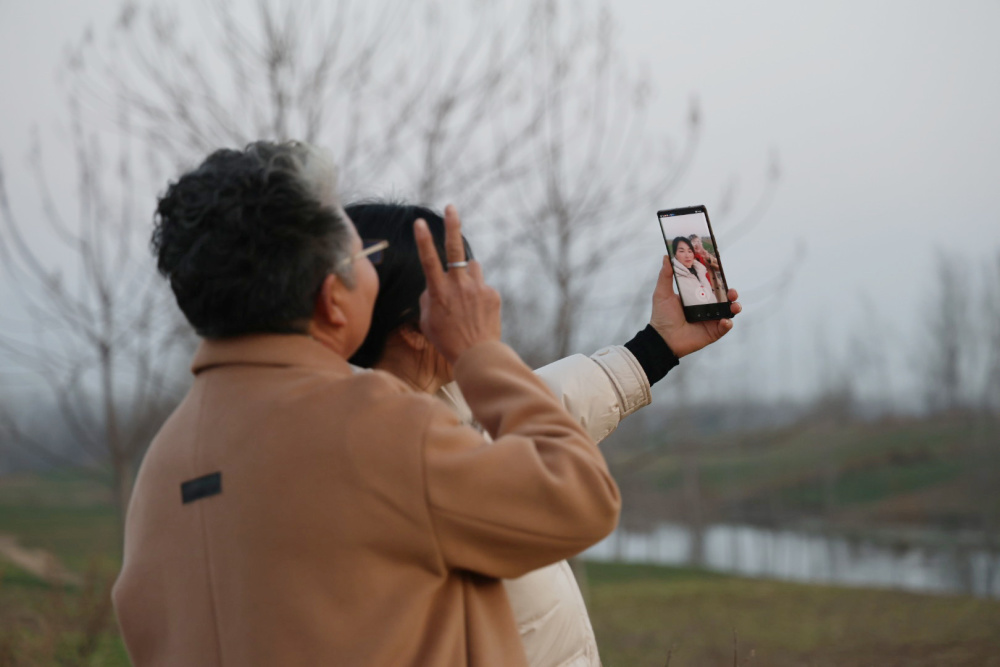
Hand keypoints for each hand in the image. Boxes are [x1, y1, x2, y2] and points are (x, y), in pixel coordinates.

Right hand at [414, 205, 501, 364]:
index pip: (428, 260)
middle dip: (452, 225)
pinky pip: (483, 286)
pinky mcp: (492, 293)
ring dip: (468, 274)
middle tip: (451, 207)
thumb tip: (434, 286)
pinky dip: (479, 293)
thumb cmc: (447, 340)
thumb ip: (428, 297)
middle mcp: (458, 285)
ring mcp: (478, 288)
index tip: (419, 222)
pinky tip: (478, 311)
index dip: (423, 240)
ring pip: (472, 268)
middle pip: (455, 249)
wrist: (477, 355)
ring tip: (466, 296)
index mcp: (439, 291)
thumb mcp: (427, 320)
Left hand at [648, 256, 740, 357]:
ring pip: (728, 311)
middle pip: (724, 298)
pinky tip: (724, 321)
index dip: (720, 280)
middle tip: (732, 292)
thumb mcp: (662, 293)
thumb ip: (666, 275)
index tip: (723, 274)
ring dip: (734, 307)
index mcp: (696, 297)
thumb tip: (666, 256)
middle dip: (732, 293)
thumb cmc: (662, 316)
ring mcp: (710, 320)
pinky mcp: (713, 332)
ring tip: (734, 305)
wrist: (662, 338)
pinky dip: (727, 323)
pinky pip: (725, 327)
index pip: (712, 286)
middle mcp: (706, 307)